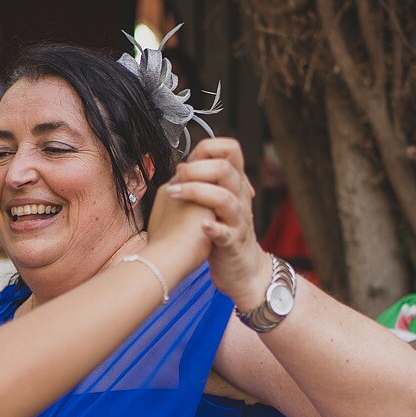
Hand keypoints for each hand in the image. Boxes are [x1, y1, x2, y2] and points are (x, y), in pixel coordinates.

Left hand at [160, 139, 261, 306]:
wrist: (242, 269)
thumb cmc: (224, 232)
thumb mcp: (217, 203)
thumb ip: (205, 184)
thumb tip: (182, 164)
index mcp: (234, 185)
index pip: (231, 151)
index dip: (210, 147)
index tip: (189, 159)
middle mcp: (239, 198)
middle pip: (225, 170)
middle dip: (197, 169)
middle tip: (176, 176)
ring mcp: (238, 221)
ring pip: (225, 199)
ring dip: (197, 193)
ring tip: (173, 194)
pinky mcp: (233, 243)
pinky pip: (226, 233)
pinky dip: (213, 228)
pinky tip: (201, 226)